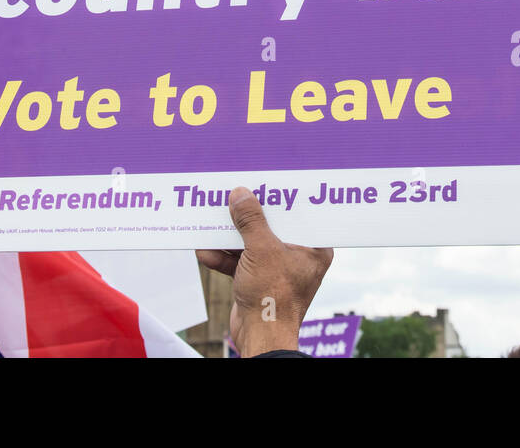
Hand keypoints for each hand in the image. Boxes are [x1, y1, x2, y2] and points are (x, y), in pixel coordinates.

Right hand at [197, 186, 332, 356]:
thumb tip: (241, 194)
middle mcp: (297, 256)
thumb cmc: (273, 297)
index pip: (299, 213)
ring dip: (230, 237)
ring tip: (212, 220)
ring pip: (252, 243)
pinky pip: (241, 262)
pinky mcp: (259, 281)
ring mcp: (276, 269)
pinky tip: (205, 250)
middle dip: (249, 215)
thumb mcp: (261, 250)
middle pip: (271, 226)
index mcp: (313, 247)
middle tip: (235, 194)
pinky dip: (224, 257)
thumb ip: (251, 220)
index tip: (266, 181)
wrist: (260, 338)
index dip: (281, 197)